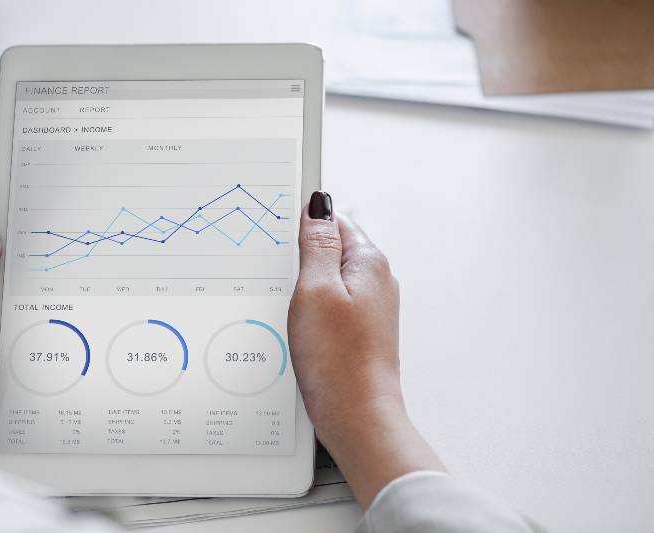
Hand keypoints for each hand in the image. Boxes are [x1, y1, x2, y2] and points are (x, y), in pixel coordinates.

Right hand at [288, 192, 444, 508]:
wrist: (356, 416)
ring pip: (326, 279)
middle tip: (279, 278)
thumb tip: (318, 205)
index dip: (303, 222)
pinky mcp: (357, 331)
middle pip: (330, 249)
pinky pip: (328, 305)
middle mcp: (375, 281)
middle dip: (300, 258)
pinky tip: (296, 326)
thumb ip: (316, 244)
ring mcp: (368, 308)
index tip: (278, 235)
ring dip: (302, 287)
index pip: (334, 219)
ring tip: (288, 307)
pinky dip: (309, 309)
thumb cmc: (338, 359)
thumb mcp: (315, 290)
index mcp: (369, 262)